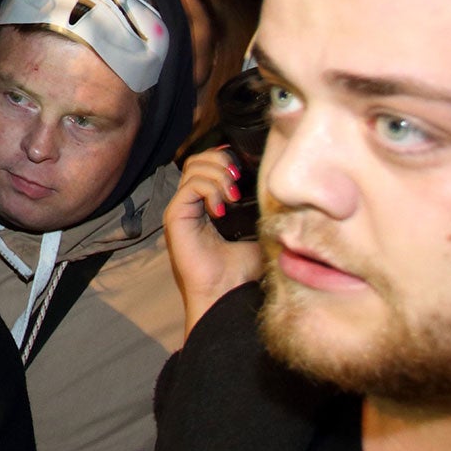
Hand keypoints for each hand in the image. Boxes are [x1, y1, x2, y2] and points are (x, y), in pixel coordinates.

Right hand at [165, 147, 263, 336]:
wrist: (225, 292)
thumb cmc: (240, 269)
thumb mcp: (257, 232)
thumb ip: (258, 209)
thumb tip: (274, 191)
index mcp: (206, 204)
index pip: (206, 164)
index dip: (223, 158)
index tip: (243, 168)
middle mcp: (191, 203)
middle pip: (197, 160)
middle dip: (220, 161)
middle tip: (238, 178)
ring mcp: (181, 209)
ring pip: (193, 168)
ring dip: (218, 175)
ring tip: (233, 196)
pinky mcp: (175, 216)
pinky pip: (190, 187)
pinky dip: (210, 190)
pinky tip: (222, 208)